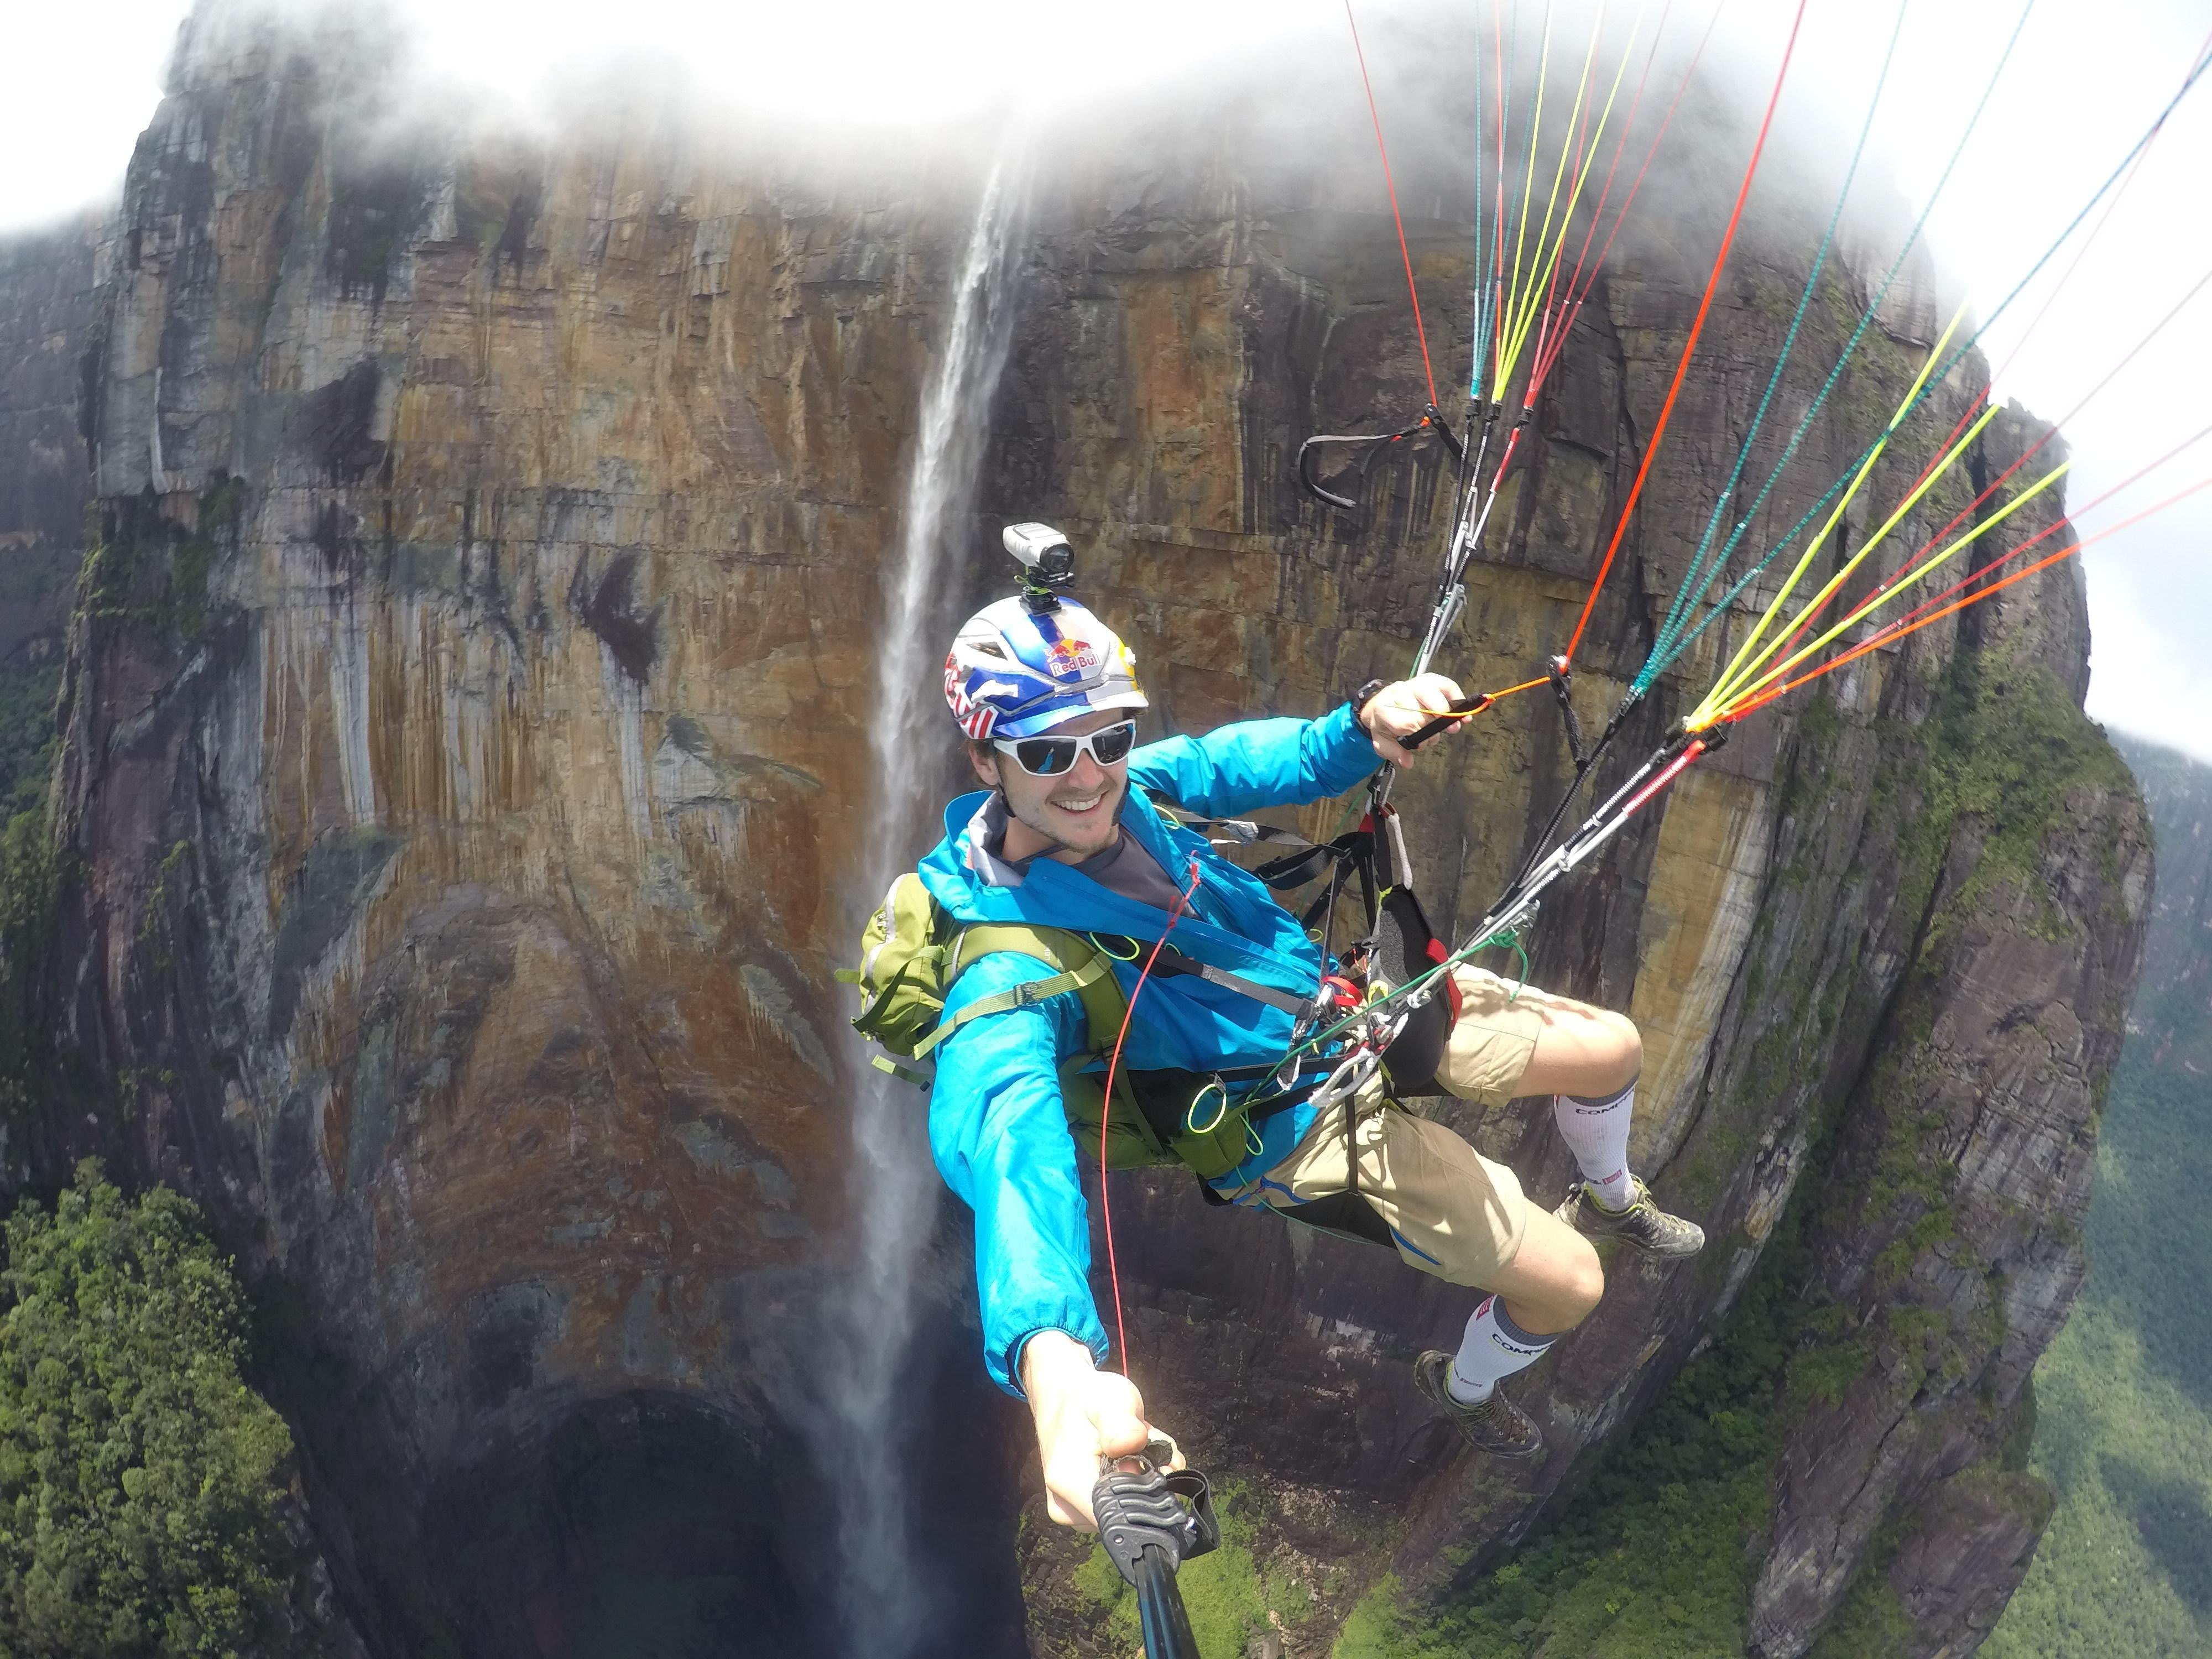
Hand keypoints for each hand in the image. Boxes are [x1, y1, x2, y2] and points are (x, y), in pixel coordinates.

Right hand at [1020, 1331, 1181, 1528]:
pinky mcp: (1081, 1510)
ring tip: (1134, 1445)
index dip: (1150, 1492)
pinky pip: (1118, 1505)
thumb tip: (1133, 1448)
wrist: (1062, 1398)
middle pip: (1129, 1512)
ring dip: (1143, 1478)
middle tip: (1147, 1442)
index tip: (1155, 1458)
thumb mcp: (1110, 1399)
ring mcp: (1073, 1512)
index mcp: (1069, 1483)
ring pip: (1127, 1508)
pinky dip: (1132, 1482)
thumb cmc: (1087, 1397)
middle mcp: (1067, 1508)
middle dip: (1150, 1480)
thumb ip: (1122, 1425)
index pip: (1121, 1516)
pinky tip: (1127, 1457)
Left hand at [1358, 673, 1470, 765]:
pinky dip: (1457, 699)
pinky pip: (1447, 686)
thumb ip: (1393, 752)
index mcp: (1384, 708)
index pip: (1406, 723)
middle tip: (1430, 738)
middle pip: (1423, 714)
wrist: (1381, 703)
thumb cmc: (1384, 723)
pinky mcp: (1430, 680)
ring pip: (1436, 699)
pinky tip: (1462, 712)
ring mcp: (1415, 684)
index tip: (1419, 743)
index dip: (1417, 735)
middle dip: (1431, 730)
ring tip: (1451, 728)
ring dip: (1447, 716)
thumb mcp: (1382, 741)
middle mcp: (1399, 693)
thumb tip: (1407, 762)